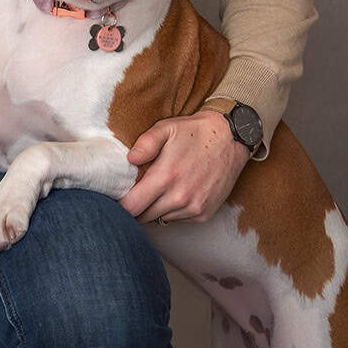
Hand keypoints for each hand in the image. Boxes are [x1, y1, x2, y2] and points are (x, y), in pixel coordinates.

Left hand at [120, 110, 250, 223]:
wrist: (230, 139)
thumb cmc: (194, 132)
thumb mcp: (165, 129)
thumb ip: (145, 144)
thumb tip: (129, 159)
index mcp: (165, 177)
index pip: (132, 206)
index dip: (121, 204)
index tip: (117, 196)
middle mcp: (179, 198)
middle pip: (143, 216)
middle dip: (135, 207)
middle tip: (134, 193)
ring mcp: (193, 208)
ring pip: (160, 219)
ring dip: (153, 209)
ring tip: (154, 191)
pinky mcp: (204, 213)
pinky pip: (178, 219)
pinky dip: (171, 211)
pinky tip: (173, 193)